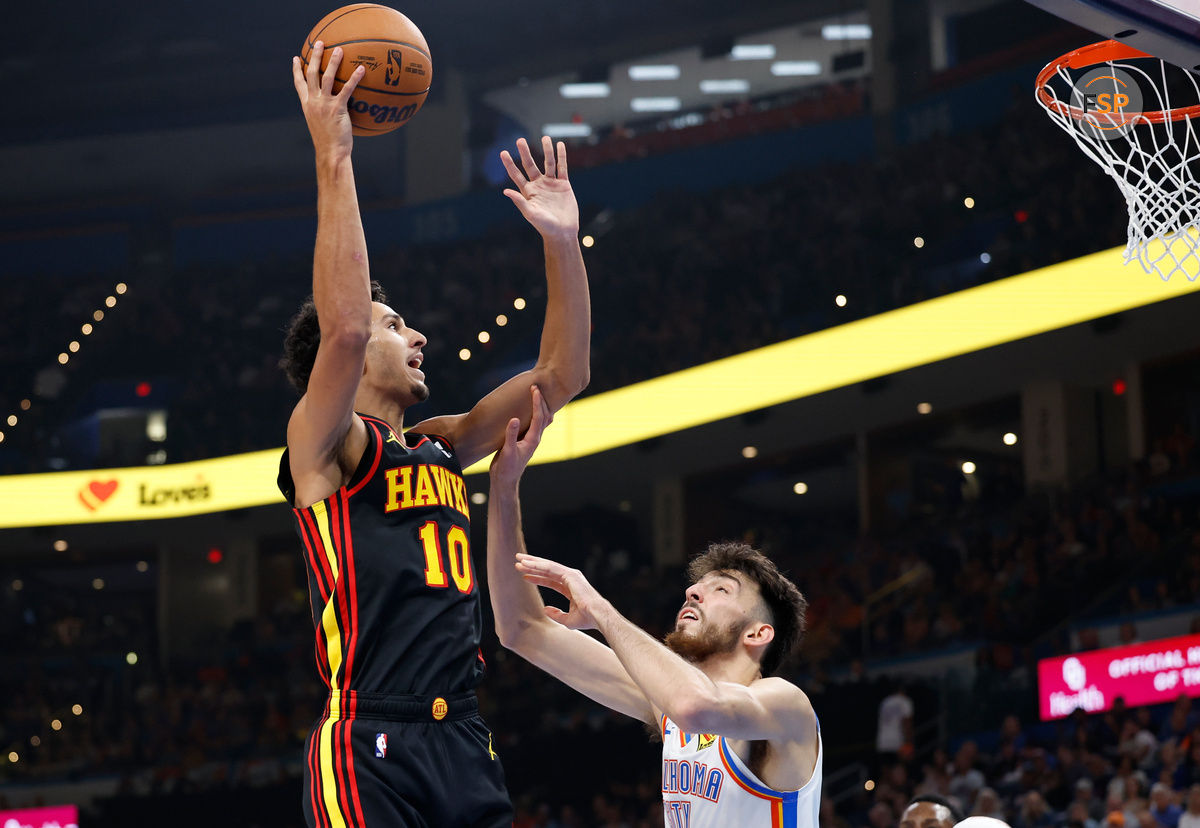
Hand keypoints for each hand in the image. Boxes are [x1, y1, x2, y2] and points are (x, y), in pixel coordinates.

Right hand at [292, 42, 364, 158]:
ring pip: (326, 77)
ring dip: (333, 62)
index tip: (295, 58)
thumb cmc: (329, 144)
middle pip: (311, 73)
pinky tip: (361, 69)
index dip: (296, 70)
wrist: (330, 153)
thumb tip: (334, 112)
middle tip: (319, 43)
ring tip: (340, 49)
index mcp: (307, 105)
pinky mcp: (337, 109)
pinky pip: (347, 89)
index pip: (299, 84)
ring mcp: (324, 104)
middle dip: (314, 56)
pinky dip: (354, 78)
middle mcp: (313, 102)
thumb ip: (324, 115)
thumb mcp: (322, 127)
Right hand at [489, 385, 552, 486]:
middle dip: (540, 400)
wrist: (505, 480)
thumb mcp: (508, 451)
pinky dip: (531, 413)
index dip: (537, 402)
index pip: (539, 416)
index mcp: (533, 439)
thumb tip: (514, 419)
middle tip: (535, 385)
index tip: (534, 388)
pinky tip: (526, 408)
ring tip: (534, 393)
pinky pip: (531, 423)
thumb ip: (511, 435)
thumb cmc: (507, 468)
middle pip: (543, 415)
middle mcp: (534, 438)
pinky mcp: (522, 440)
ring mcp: (529, 439)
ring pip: (539, 419)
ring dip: (538, 406)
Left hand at [500, 137, 579, 240]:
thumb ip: (519, 201)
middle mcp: (538, 185)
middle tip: (520, 140)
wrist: (562, 232)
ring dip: (546, 150)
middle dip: (525, 152)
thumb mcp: (530, 214)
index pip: (516, 175)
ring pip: (548, 163)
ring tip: (545, 137)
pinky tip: (560, 146)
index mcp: (528, 192)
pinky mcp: (563, 185)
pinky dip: (561, 156)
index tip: (503, 152)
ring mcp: (551, 184)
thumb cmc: (544, 226)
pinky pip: (562, 167)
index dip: (510, 164)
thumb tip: (505, 191)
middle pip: (530, 165)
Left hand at [515, 553, 603, 630]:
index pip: (551, 580)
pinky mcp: (570, 574)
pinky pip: (550, 568)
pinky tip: (527, 564)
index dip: (537, 578)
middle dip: (533, 565)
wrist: (597, 616)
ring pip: (547, 566)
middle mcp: (570, 578)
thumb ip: (556, 614)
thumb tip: (545, 609)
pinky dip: (538, 565)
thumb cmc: (586, 618)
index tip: (525, 576)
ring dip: (532, 562)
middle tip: (519, 561)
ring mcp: (570, 575)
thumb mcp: (567, 619)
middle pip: (547, 570)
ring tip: (519, 559)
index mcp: (571, 587)